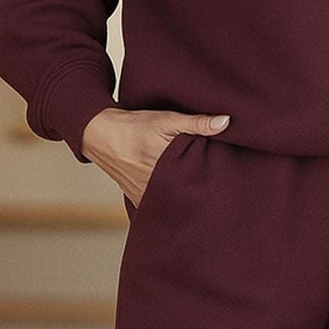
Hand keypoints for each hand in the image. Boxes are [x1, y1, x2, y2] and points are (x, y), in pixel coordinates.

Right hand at [80, 107, 230, 205]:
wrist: (101, 134)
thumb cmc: (135, 127)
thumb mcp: (167, 120)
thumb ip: (197, 123)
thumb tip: (226, 122)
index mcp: (168, 172)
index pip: (199, 184)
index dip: (213, 182)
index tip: (225, 180)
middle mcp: (156, 190)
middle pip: (187, 197)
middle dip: (200, 193)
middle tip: (216, 190)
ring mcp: (146, 198)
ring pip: (173, 205)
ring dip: (184, 199)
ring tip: (201, 195)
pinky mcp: (138, 201)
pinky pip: (159, 207)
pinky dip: (169, 203)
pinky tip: (179, 198)